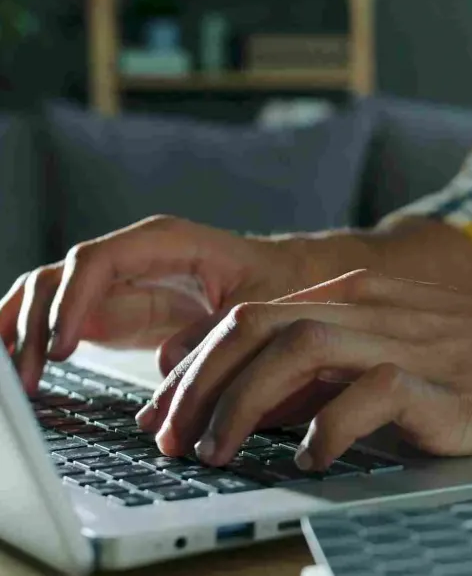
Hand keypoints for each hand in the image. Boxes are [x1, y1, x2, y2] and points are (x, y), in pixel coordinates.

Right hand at [0, 215, 373, 392]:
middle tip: (27, 379)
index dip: (71, 302)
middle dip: (32, 323)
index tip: (60, 348)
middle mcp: (131, 254)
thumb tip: (166, 365)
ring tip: (17, 384)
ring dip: (21, 332)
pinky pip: (58, 317)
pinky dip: (32, 339)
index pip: (96, 261)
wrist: (290, 278)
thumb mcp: (258, 305)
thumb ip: (215, 330)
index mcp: (164, 241)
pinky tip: (21, 372)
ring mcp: (117, 281)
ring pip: (46, 294)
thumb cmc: (277, 282)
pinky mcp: (113, 309)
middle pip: (58, 277)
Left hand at [138, 270, 471, 469]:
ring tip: (219, 454)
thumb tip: (264, 408)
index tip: (168, 416)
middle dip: (198, 384)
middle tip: (172, 440)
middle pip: (256, 327)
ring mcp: (410, 343)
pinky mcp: (445, 387)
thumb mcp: (403, 349)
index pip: (251, 318)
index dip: (195, 368)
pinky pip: (368, 395)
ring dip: (242, 403)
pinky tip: (313, 460)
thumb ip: (336, 369)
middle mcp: (376, 309)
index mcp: (361, 295)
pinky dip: (327, 428)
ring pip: (296, 348)